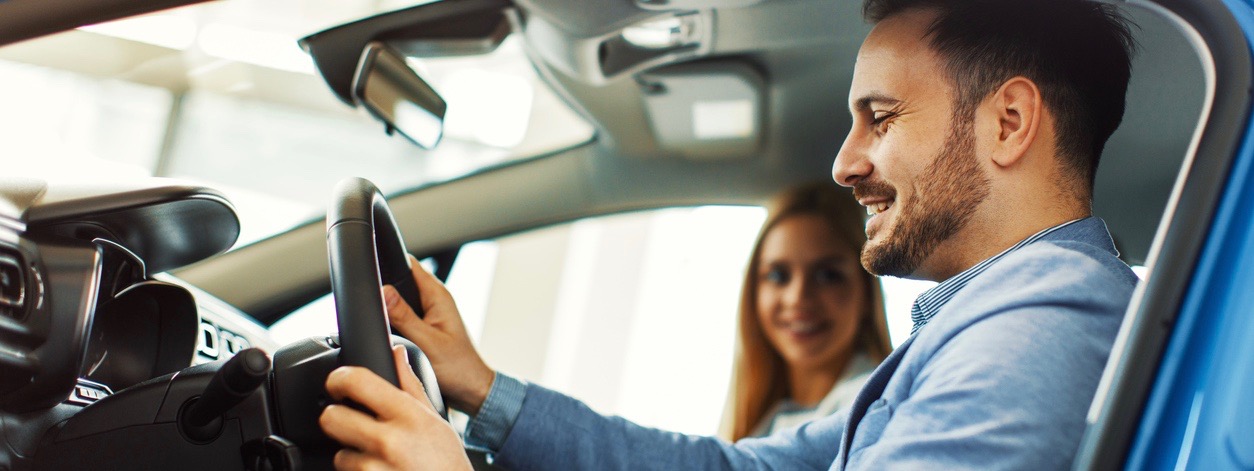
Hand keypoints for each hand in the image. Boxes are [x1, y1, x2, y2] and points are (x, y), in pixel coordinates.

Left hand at [320, 346, 471, 470]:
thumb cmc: (447, 463)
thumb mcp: (435, 420)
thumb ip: (410, 386)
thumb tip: (396, 354)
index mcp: (407, 415)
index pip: (357, 381)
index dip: (339, 379)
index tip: (338, 384)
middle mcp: (389, 441)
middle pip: (331, 417)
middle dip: (338, 419)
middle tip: (352, 424)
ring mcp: (374, 469)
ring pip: (338, 454)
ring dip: (352, 456)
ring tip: (378, 459)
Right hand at [383, 255, 494, 413]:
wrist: (471, 391)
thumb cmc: (458, 368)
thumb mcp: (427, 342)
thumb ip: (404, 317)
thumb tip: (383, 291)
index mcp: (438, 296)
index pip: (409, 264)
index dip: (388, 259)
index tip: (368, 267)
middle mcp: (433, 300)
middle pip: (400, 279)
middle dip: (382, 284)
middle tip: (365, 298)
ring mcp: (428, 314)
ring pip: (400, 299)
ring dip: (387, 304)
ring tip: (374, 315)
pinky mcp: (424, 327)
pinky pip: (402, 316)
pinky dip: (392, 319)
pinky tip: (384, 330)